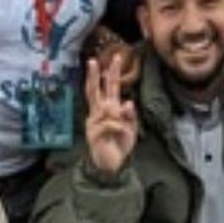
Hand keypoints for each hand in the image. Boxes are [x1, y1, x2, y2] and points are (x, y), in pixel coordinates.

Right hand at [83, 53, 137, 175]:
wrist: (113, 164)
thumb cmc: (120, 144)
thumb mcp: (131, 127)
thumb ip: (130, 114)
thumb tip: (127, 102)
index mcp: (108, 109)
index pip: (109, 88)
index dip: (111, 73)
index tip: (114, 58)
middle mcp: (98, 113)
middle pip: (94, 90)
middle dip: (95, 75)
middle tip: (92, 60)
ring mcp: (93, 122)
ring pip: (107, 108)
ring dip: (118, 117)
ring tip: (121, 129)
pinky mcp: (93, 133)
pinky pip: (108, 123)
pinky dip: (117, 127)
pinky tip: (118, 134)